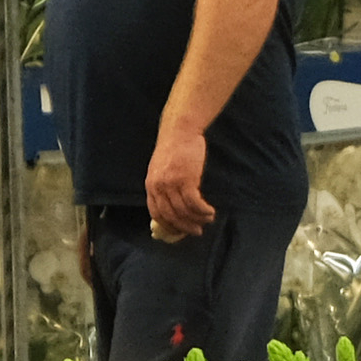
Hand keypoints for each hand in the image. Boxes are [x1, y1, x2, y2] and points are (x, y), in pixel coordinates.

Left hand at [146, 119, 211, 242]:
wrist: (180, 130)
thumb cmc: (174, 147)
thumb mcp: (161, 168)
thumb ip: (163, 185)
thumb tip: (172, 204)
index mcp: (151, 185)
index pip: (156, 213)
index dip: (169, 225)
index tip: (179, 231)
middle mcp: (158, 187)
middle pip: (171, 216)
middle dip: (185, 227)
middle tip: (197, 231)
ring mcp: (171, 184)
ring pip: (184, 211)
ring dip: (197, 219)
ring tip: (207, 220)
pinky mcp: (185, 180)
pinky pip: (194, 203)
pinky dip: (203, 211)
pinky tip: (209, 212)